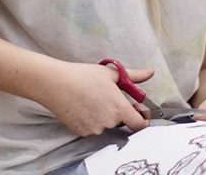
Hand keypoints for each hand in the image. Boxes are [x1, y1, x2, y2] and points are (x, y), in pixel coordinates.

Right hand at [33, 61, 153, 135]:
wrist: (55, 84)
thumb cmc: (82, 76)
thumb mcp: (111, 73)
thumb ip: (134, 76)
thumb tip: (150, 73)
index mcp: (119, 107)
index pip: (139, 124)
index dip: (141, 119)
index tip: (138, 112)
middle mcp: (109, 121)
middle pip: (122, 122)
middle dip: (119, 112)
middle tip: (108, 97)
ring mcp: (95, 129)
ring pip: (106, 125)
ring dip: (104, 116)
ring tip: (92, 99)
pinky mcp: (82, 132)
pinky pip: (93, 128)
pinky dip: (92, 120)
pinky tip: (84, 106)